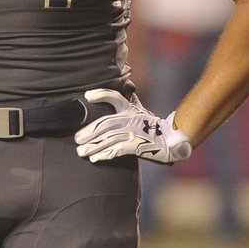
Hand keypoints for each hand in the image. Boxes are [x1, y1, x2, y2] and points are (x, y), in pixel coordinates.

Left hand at [74, 89, 191, 164]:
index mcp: (130, 109)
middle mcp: (131, 119)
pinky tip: (94, 158)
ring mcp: (134, 133)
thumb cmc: (152, 126)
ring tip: (81, 152)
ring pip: (109, 138)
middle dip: (90, 132)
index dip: (101, 94)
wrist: (171, 141)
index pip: (115, 97)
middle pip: (106, 123)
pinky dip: (105, 154)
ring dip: (93, 146)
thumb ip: (128, 102)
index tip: (87, 96)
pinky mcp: (137, 146)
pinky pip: (118, 150)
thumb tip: (122, 89)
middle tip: (77, 139)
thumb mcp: (139, 111)